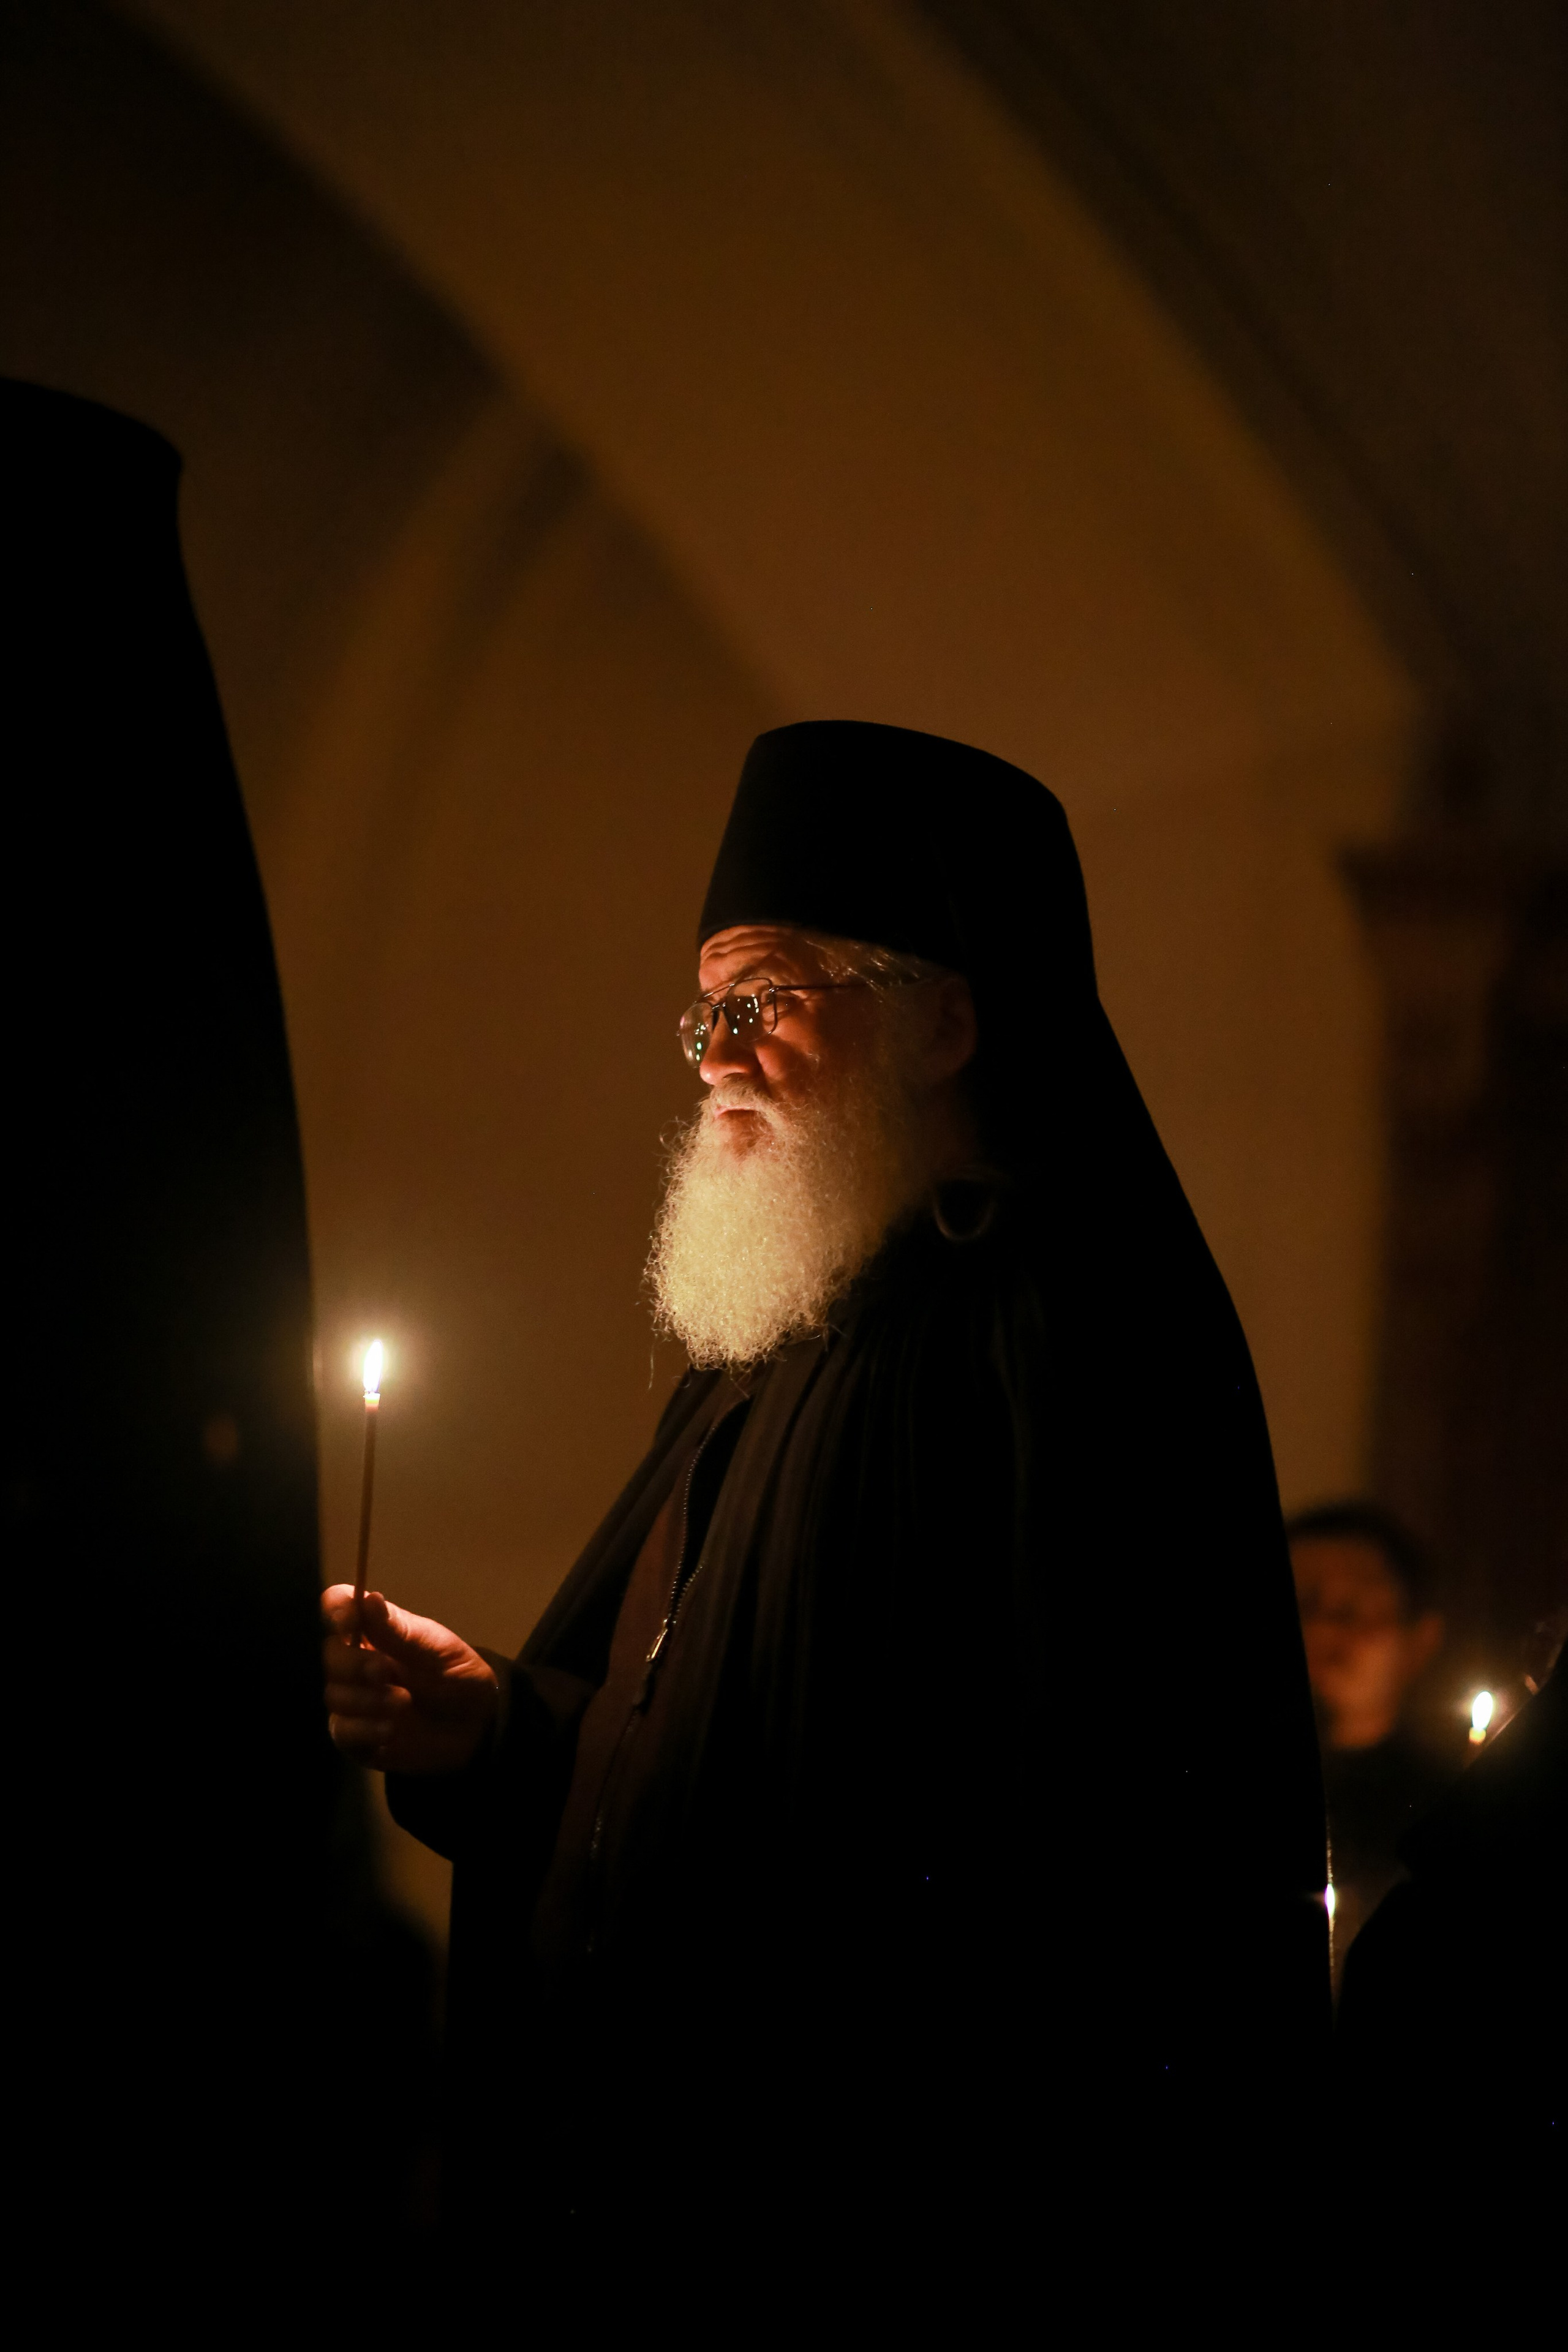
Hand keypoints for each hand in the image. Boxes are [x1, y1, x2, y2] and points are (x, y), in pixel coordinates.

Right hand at [321, 1586, 498, 1774]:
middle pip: (331, 1654)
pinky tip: (390, 1730)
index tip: (349, 1619)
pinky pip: (341, 1731)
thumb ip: (400, 1631)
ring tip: (404, 1703)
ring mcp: (354, 1700)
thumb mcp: (437, 1651)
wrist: (475, 1726)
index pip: (340, 1607)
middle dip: (353, 1663)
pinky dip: (364, 1730)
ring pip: (334, 1695)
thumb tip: (368, 1598)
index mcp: (376, 1631)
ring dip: (367, 1700)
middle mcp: (358, 1662)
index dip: (337, 1609)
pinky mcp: (356, 1736)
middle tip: (383, 1671)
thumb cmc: (458, 1677)